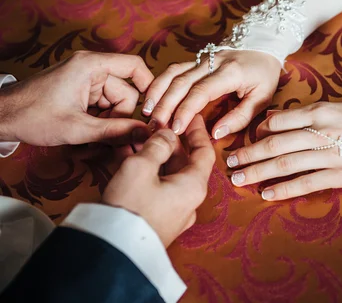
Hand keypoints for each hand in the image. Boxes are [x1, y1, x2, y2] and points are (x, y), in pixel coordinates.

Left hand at [0, 51, 153, 146]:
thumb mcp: (78, 128)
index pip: (134, 67)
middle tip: (113, 144)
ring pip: (114, 106)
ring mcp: (85, 82)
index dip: (149, 87)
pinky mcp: (80, 93)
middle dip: (120, 120)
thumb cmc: (32, 116)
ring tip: (91, 145)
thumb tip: (145, 135)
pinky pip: (102, 109)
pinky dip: (98, 125)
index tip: (152, 112)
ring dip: (108, 127)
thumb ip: (115, 132)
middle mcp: (91, 69)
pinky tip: (86, 140)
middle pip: (126, 94)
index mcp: (91, 66)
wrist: (0, 118)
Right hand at [102, 115, 215, 246]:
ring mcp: (172, 212)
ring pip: (166, 174)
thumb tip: (167, 135)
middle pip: (184, 163)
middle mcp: (187, 200)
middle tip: (156, 123)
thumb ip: (157, 146)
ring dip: (154, 154)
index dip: (198, 131)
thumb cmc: (129, 208)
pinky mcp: (155, 219)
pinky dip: (145, 170)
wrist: (110, 253)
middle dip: (169, 141)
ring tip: (137, 136)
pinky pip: (154, 188)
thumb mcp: (141, 167)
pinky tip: (127, 156)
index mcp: (193, 186)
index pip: (204, 152)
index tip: (192, 115)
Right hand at [142, 50, 280, 138]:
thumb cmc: (264, 75)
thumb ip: (239, 117)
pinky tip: (151, 97)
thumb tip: (214, 134)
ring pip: (173, 72)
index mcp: (230, 73)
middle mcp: (213, 62)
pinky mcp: (197, 59)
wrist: (265, 46)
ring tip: (147, 112)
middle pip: (181, 82)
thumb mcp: (262, 98)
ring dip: (158, 92)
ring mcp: (203, 58)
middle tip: (155, 126)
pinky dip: (160, 82)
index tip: (175, 129)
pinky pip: (175, 69)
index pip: (200, 91)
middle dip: (165, 105)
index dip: (185, 110)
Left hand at [226, 102, 341, 200]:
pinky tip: (266, 194)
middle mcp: (321, 133)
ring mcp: (330, 156)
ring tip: (239, 178)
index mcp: (320, 112)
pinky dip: (284, 189)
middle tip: (229, 162)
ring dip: (258, 172)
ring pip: (286, 165)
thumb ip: (300, 114)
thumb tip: (269, 118)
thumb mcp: (332, 108)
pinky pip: (306, 183)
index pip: (279, 121)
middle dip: (248, 153)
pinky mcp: (339, 176)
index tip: (243, 139)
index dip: (257, 131)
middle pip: (276, 144)